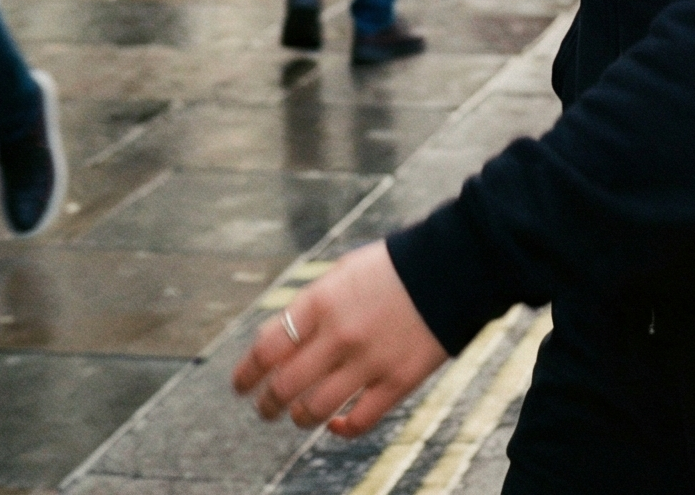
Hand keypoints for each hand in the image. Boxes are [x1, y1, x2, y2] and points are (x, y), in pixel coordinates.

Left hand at [232, 240, 446, 438]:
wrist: (454, 265)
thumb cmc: (393, 267)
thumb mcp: (344, 272)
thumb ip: (310, 305)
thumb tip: (275, 340)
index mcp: (323, 300)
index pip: (267, 347)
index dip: (246, 372)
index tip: (240, 385)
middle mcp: (340, 333)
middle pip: (284, 386)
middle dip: (266, 404)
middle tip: (264, 408)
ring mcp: (369, 360)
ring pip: (313, 411)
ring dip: (297, 418)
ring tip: (296, 415)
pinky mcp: (398, 381)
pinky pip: (357, 422)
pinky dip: (339, 429)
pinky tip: (334, 424)